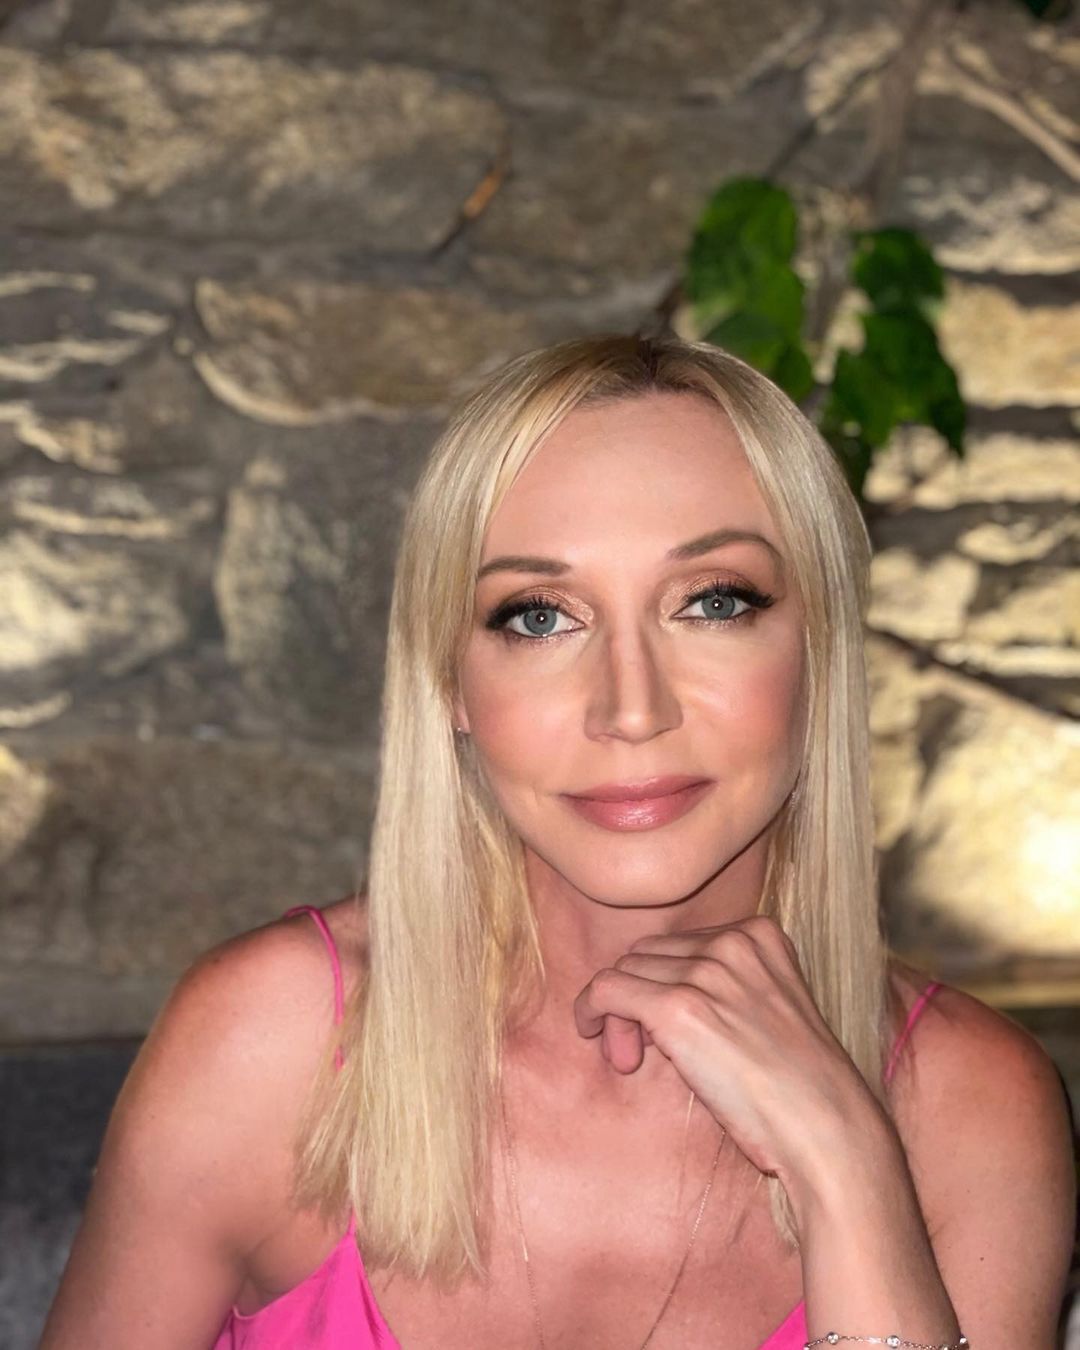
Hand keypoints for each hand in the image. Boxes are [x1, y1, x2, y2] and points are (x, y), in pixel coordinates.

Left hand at [572, 915, 879, 1179]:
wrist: (825, 1127)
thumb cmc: (797, 1085)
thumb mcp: (766, 1009)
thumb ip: (721, 986)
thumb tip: (645, 997)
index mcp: (759, 934)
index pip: (681, 942)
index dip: (663, 982)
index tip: (664, 1027)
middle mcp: (732, 941)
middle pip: (649, 953)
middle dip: (638, 994)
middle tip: (640, 1049)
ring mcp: (706, 972)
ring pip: (626, 971)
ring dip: (618, 1013)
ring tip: (634, 1058)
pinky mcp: (678, 1006)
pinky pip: (606, 989)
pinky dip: (590, 1009)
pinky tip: (591, 1032)